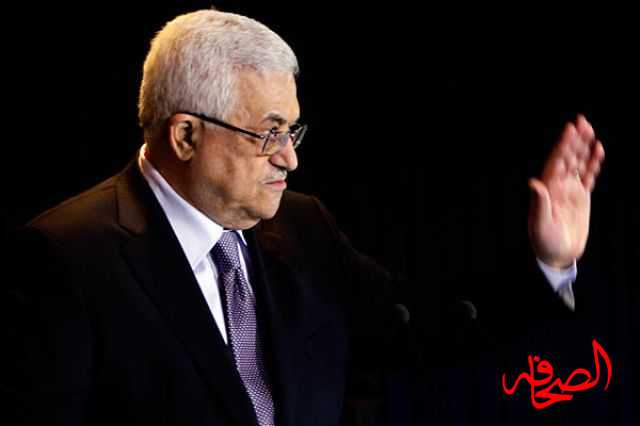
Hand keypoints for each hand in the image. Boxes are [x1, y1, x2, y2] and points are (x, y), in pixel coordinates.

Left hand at [528, 115, 604, 267]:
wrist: (557, 254)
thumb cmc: (544, 241)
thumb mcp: (540, 224)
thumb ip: (540, 203)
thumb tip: (534, 183)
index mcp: (547, 189)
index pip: (556, 161)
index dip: (563, 145)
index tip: (570, 129)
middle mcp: (557, 185)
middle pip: (567, 157)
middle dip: (574, 140)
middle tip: (582, 121)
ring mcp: (570, 190)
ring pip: (578, 163)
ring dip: (583, 147)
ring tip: (590, 130)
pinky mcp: (581, 197)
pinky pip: (588, 176)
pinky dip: (592, 163)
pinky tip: (598, 150)